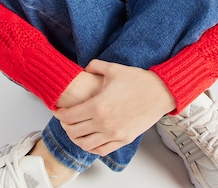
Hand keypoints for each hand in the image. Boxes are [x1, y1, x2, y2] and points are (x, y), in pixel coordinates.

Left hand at [53, 59, 175, 155]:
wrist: (160, 92)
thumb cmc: (138, 81)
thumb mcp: (113, 68)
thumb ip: (94, 66)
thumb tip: (84, 68)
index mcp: (98, 106)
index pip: (70, 116)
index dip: (60, 114)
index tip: (57, 111)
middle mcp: (103, 123)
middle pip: (74, 131)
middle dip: (65, 125)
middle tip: (64, 119)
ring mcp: (114, 134)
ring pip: (85, 144)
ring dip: (76, 138)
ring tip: (75, 130)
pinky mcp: (123, 139)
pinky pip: (101, 150)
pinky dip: (91, 147)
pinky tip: (90, 140)